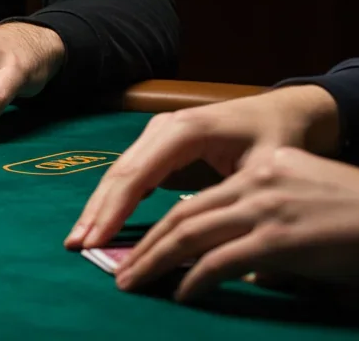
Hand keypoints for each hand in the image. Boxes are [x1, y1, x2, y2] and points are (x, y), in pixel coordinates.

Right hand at [66, 85, 340, 249]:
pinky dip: (114, 200)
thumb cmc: (279, 138)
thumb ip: (238, 198)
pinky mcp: (159, 144)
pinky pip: (131, 173)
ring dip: (99, 207)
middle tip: (74, 245)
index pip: (139, 174)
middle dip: (96, 210)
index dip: (115, 210)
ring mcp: (158, 132)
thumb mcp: (267, 168)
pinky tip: (101, 224)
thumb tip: (218, 241)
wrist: (284, 112)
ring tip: (79, 239)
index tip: (96, 240)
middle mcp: (164, 126)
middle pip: (120, 172)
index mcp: (186, 130)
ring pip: (120, 172)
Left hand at [108, 147, 358, 300]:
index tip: (139, 244)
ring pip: (191, 235)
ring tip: (133, 284)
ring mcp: (266, 208)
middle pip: (184, 214)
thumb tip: (246, 270)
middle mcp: (259, 181)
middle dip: (146, 245)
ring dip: (156, 263)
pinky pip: (220, 262)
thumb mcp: (312, 208)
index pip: (201, 197)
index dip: (163, 223)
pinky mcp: (278, 239)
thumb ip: (272, 231)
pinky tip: (181, 295)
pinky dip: (195, 280)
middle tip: (120, 270)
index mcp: (267, 169)